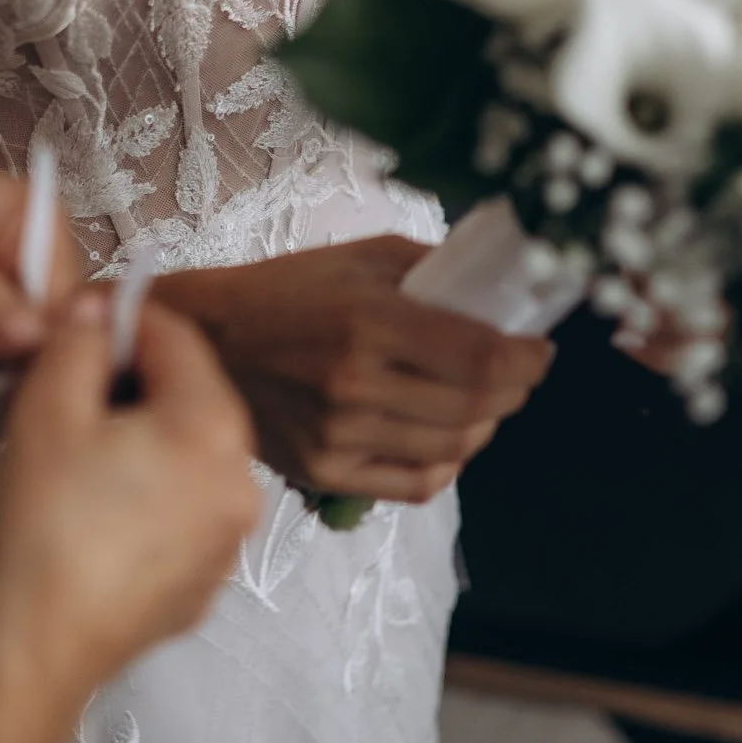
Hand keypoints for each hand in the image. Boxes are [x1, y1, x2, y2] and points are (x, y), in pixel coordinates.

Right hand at [0, 295, 259, 698]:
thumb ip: (79, 340)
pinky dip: (147, 496)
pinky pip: (182, 512)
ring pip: (187, 457)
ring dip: (141, 440)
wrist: (36, 649)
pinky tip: (93, 513)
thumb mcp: (47, 407)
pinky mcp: (206, 584)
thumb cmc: (44, 519)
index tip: (71, 328)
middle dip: (131, 384)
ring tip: (73, 455)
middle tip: (63, 393)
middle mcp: (243, 480)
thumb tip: (99, 313)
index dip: (120, 320)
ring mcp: (231, 539)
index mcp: (215, 425)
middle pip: (190, 398)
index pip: (176, 337)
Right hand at [156, 235, 554, 504]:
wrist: (203, 341)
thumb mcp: (360, 257)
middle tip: (518, 372)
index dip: (528, 360)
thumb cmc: (284, 292)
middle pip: (476, 406)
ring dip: (485, 425)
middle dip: (515, 389)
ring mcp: (339, 436)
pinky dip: (448, 464)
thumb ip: (430, 270)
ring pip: (453, 448)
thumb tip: (497, 287)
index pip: (483, 359)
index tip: (539, 349)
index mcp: (367, 321)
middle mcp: (355, 385)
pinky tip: (447, 437)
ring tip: (483, 401)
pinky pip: (416, 485)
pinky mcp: (325, 472)